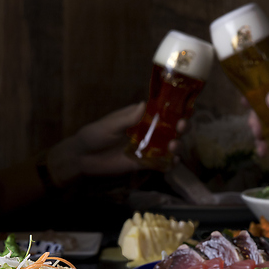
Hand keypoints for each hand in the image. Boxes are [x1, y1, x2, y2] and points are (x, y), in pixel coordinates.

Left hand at [44, 103, 188, 186]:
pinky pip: (161, 163)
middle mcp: (148, 131)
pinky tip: (174, 162)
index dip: (177, 109)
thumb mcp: (110, 124)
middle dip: (182, 127)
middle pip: (172, 128)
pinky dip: (170, 163)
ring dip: (178, 145)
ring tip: (174, 146)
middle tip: (181, 127)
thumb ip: (128, 118)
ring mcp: (147, 148)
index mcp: (141, 117)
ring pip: (170, 145)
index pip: (163, 111)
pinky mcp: (143, 163)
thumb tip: (144, 104)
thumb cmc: (94, 135)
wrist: (83, 157)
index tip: (185, 109)